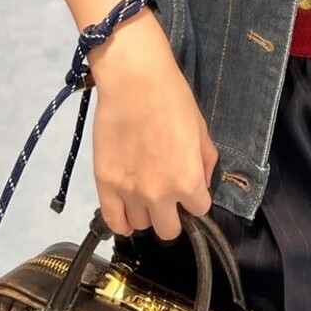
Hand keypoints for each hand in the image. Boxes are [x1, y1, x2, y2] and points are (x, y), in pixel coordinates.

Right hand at [87, 9, 219, 238]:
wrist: (134, 81)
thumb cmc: (173, 100)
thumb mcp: (201, 131)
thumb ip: (205, 164)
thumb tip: (201, 185)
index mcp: (188, 182)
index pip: (199, 210)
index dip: (195, 199)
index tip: (189, 188)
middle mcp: (160, 195)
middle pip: (168, 230)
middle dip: (172, 214)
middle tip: (167, 195)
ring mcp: (129, 192)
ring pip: (141, 226)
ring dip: (146, 213)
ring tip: (144, 193)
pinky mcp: (104, 184)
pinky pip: (113, 221)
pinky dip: (122, 222)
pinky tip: (127, 213)